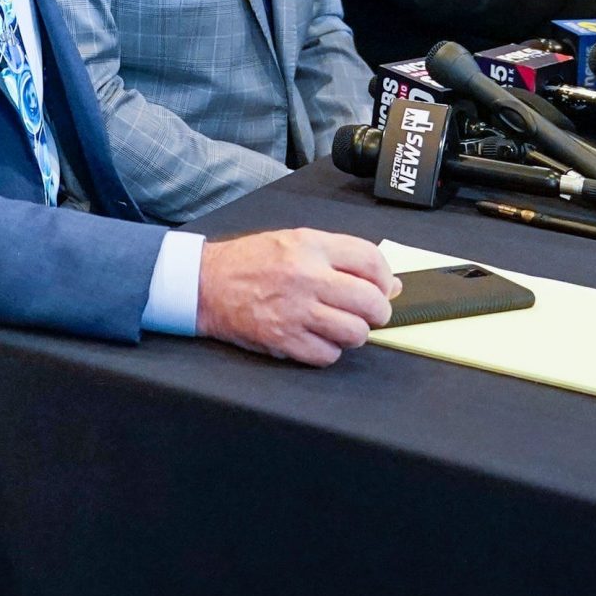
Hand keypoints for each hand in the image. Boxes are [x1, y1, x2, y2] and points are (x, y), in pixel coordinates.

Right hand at [195, 227, 398, 366]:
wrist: (206, 283)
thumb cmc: (251, 261)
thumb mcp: (294, 241)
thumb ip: (340, 257)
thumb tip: (390, 283)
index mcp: (310, 245)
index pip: (371, 260)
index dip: (386, 278)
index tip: (384, 288)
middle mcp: (306, 276)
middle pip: (371, 302)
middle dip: (378, 312)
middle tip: (368, 313)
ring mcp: (296, 310)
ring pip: (355, 333)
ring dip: (354, 333)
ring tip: (338, 325)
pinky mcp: (284, 340)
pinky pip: (329, 355)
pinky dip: (328, 350)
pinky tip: (316, 337)